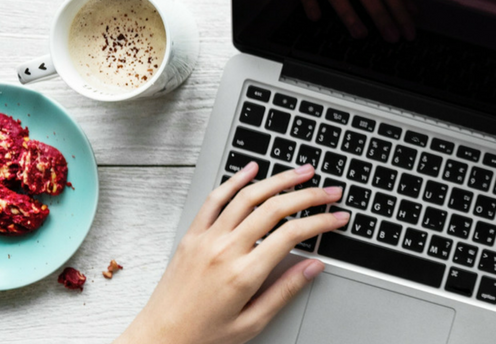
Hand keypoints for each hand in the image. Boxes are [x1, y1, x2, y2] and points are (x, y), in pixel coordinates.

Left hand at [115, 163, 347, 343]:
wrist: (157, 338)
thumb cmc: (202, 336)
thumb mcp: (251, 322)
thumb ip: (285, 291)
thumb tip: (313, 267)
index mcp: (244, 274)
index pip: (292, 234)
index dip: (321, 222)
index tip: (338, 217)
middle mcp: (225, 250)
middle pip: (275, 208)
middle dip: (309, 195)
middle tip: (330, 191)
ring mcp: (206, 239)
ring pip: (248, 196)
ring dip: (279, 179)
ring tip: (302, 172)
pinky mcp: (191, 236)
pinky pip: (214, 199)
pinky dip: (235, 180)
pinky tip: (252, 170)